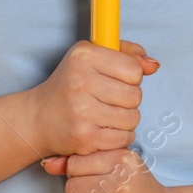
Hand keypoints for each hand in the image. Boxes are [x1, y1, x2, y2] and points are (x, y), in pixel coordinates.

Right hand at [25, 39, 158, 158]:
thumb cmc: (70, 85)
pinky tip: (102, 129)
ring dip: (125, 119)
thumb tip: (154, 65)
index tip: (114, 80)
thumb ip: (127, 54)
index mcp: (84, 56)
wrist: (38, 117)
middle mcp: (81, 81)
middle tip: (108, 100)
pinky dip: (118, 136)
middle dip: (128, 100)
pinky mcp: (85, 137)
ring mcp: (82, 111)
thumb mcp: (92, 57)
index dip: (130, 77)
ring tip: (106, 115)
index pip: (134, 70)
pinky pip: (123, 138)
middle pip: (135, 95)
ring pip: (133, 118)